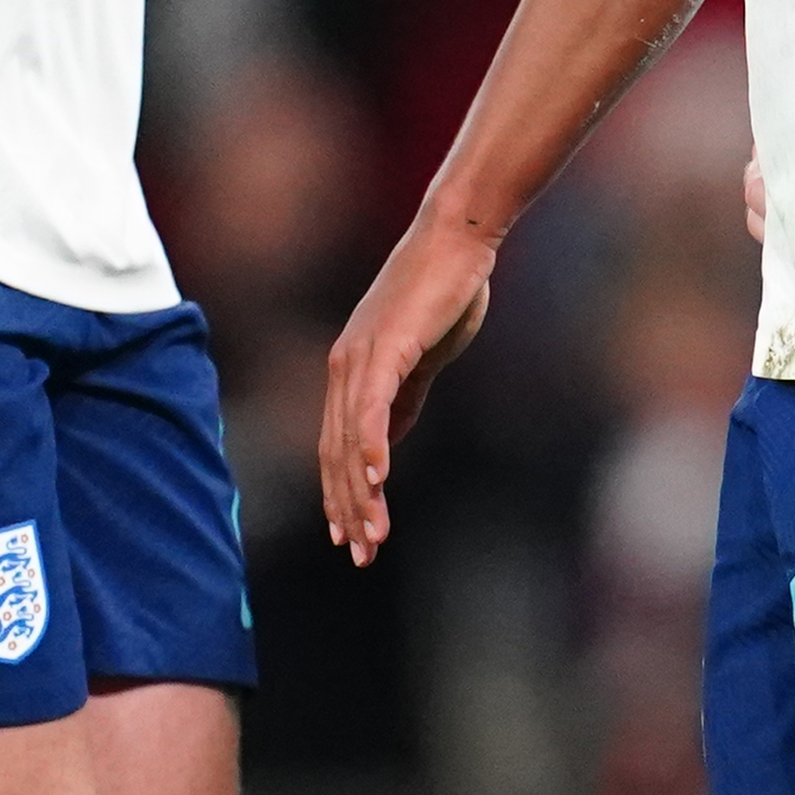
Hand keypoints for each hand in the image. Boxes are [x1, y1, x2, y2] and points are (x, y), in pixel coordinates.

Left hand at [320, 206, 502, 560]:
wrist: (457, 239)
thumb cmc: (446, 291)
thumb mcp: (422, 357)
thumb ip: (404, 395)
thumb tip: (391, 437)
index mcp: (350, 372)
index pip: (336, 446)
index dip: (340, 493)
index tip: (350, 535)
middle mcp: (343, 368)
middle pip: (336, 453)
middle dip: (347, 507)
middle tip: (360, 555)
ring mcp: (360, 358)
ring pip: (352, 441)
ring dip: (363, 493)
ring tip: (373, 536)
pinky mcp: (386, 348)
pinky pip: (374, 408)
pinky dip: (374, 446)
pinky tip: (380, 480)